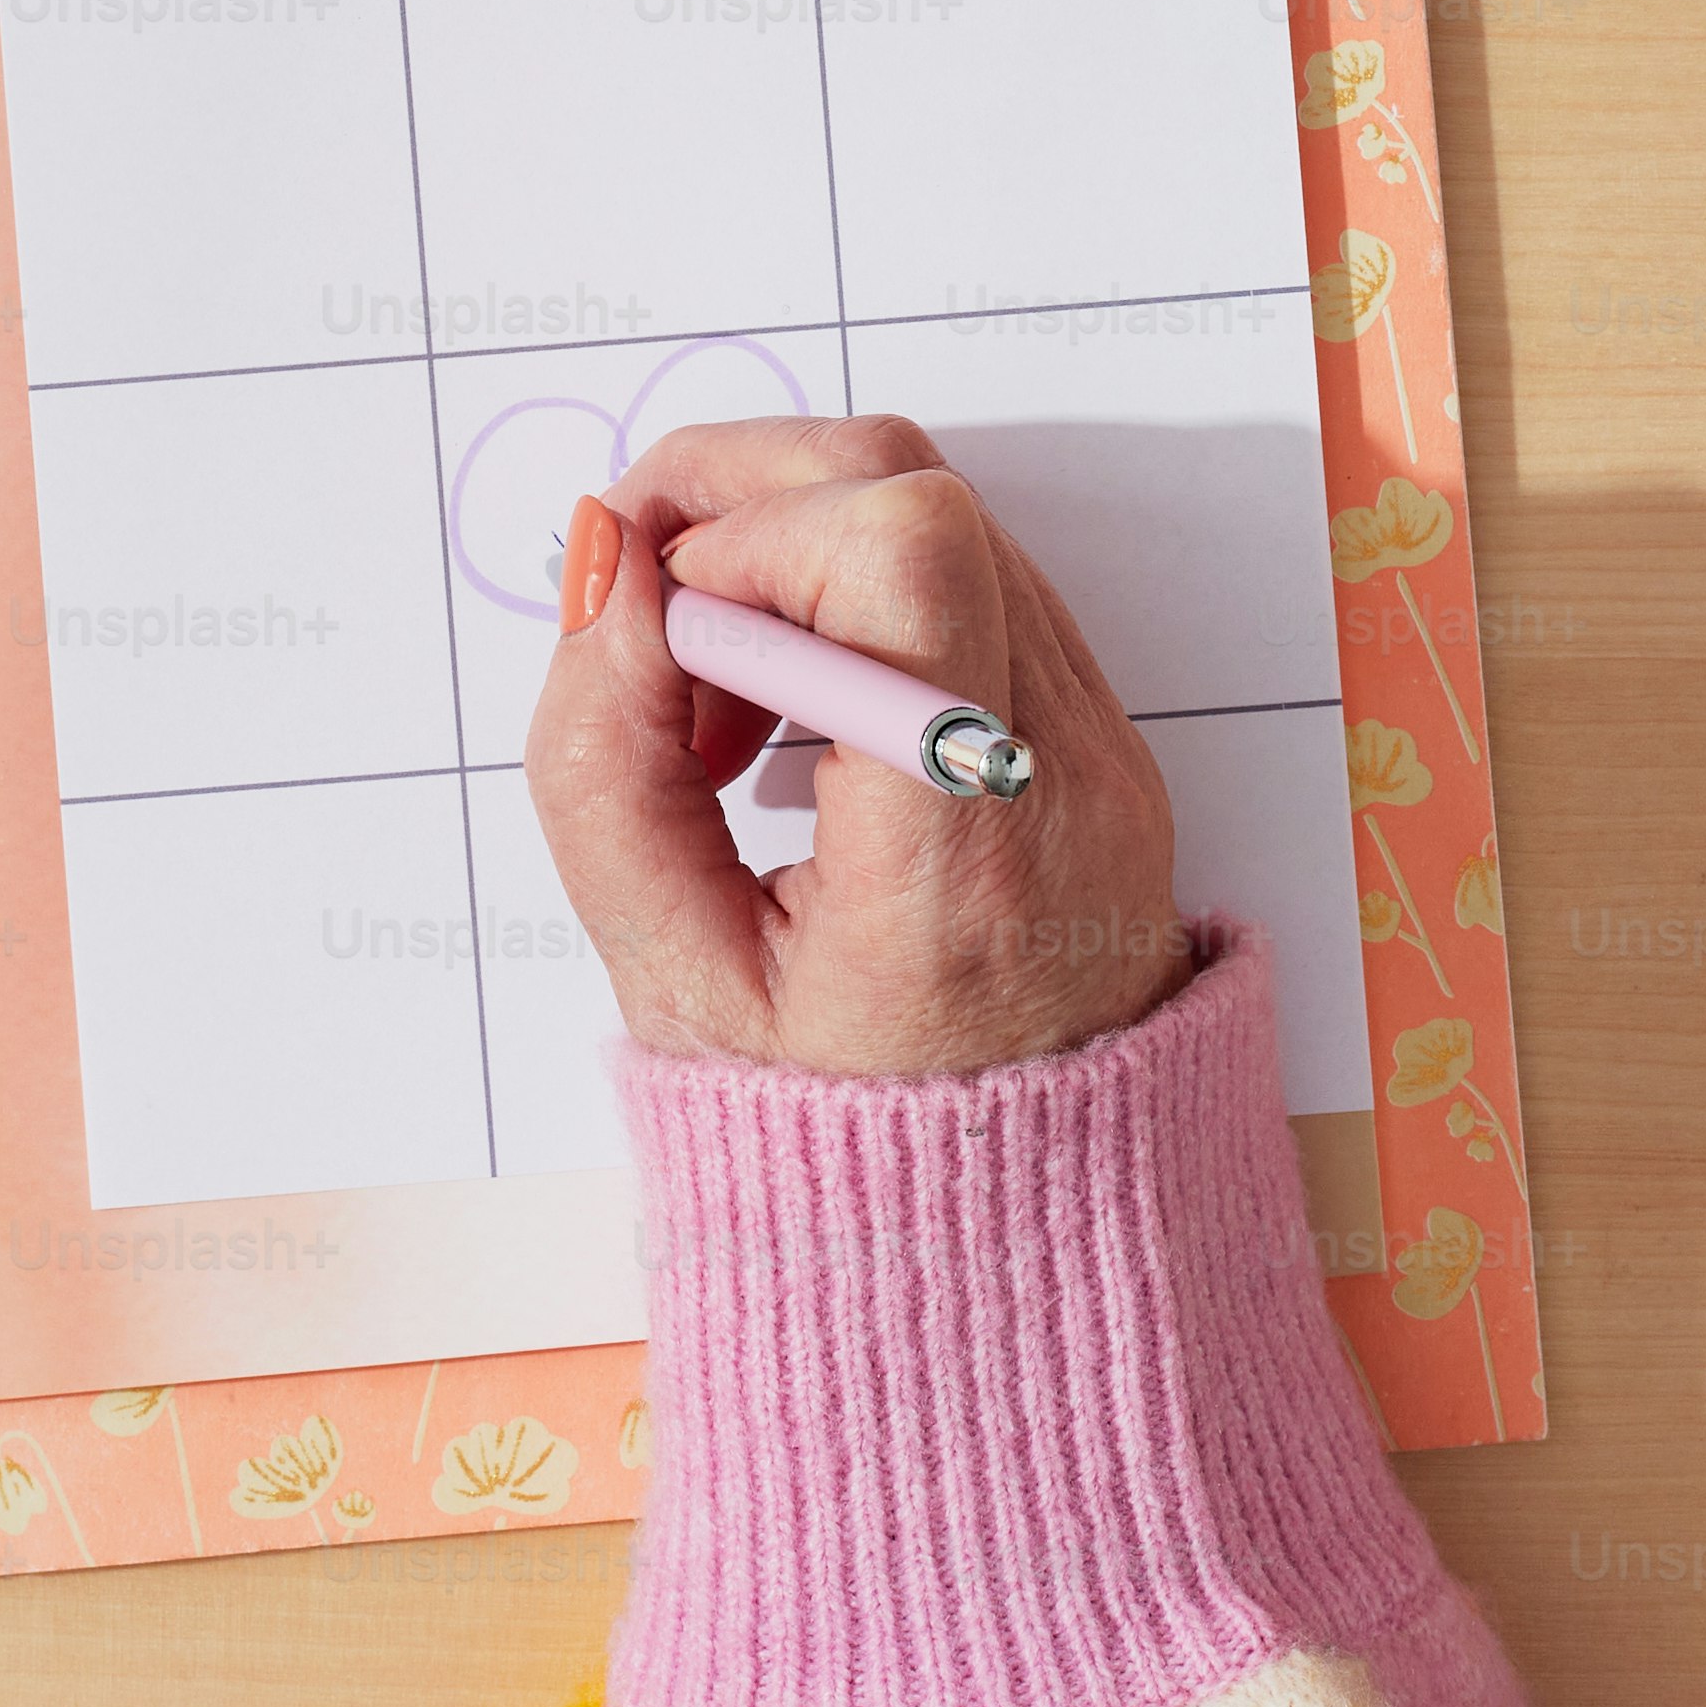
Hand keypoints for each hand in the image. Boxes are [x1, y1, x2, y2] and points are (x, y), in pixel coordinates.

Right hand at [521, 416, 1191, 1081]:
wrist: (1023, 1227)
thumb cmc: (838, 1131)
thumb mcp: (670, 990)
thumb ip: (603, 773)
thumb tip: (611, 576)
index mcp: (959, 846)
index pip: (901, 552)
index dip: (750, 533)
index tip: (665, 632)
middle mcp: (1060, 768)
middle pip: (915, 480)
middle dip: (744, 496)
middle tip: (646, 611)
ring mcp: (1102, 741)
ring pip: (943, 507)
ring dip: (791, 548)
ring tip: (712, 705)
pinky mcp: (1100, 732)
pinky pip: (973, 577)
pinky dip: (852, 596)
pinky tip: (784, 719)